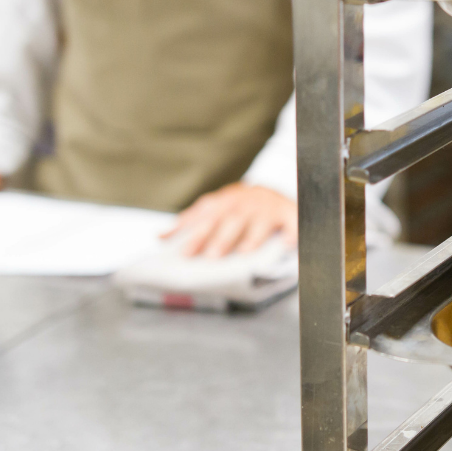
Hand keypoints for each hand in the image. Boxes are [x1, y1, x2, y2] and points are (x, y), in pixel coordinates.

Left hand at [164, 183, 296, 257]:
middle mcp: (244, 202)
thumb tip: (159, 236)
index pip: (206, 214)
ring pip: (258, 222)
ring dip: (251, 237)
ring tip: (244, 252)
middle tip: (210, 256)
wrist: (275, 194)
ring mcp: (266, 207)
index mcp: (225, 201)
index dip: (195, 230)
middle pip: (230, 219)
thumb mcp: (216, 209)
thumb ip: (191, 221)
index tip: (181, 251)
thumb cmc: (240, 208)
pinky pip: (292, 223)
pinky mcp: (287, 214)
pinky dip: (291, 234)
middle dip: (220, 237)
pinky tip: (287, 244)